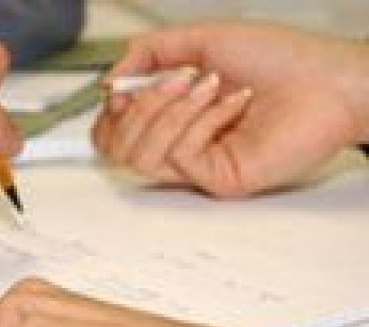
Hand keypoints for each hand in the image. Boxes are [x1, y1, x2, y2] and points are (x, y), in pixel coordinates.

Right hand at [93, 22, 368, 196]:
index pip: (113, 133)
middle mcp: (178, 142)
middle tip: (175, 80)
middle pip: (116, 149)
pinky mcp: (215, 179)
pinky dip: (202, 120)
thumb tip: (108, 83)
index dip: (108, 113)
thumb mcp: (200, 40)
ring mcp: (197, 165)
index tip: (123, 88)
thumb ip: (148, 52)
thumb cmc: (277, 59)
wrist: (326, 79)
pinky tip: (232, 103)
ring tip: (207, 86)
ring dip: (169, 110)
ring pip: (141, 156)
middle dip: (138, 107)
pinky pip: (180, 156)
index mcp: (170, 115)